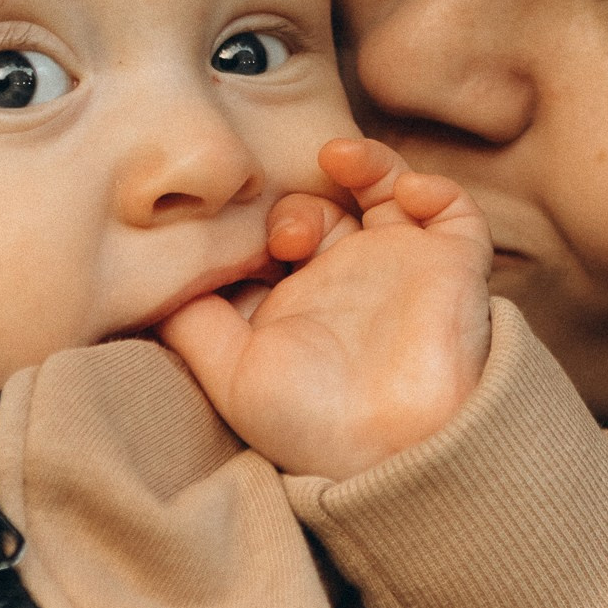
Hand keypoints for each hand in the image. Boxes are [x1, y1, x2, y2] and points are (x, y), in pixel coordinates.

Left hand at [162, 135, 492, 478]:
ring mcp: (403, 270)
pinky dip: (433, 188)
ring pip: (388, 191)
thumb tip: (152, 282)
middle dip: (298, 207)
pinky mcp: (453, 266)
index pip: (275, 239)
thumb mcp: (227, 373)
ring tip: (337, 158)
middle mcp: (351, 281)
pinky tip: (406, 191)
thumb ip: (191, 323)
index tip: (237, 234)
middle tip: (284, 238)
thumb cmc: (310, 423)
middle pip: (323, 209)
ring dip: (365, 164)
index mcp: (300, 303)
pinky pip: (455, 212)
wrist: (390, 449)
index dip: (255, 223)